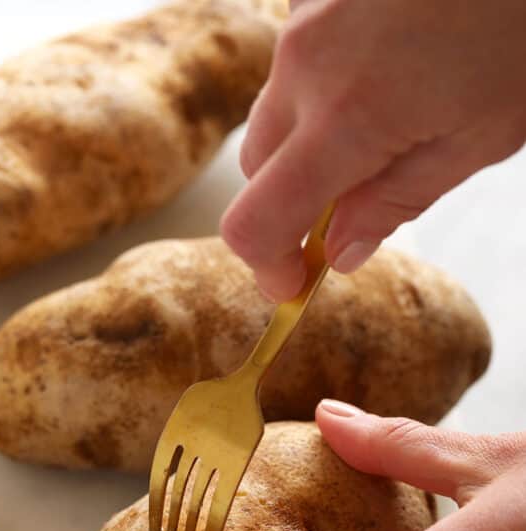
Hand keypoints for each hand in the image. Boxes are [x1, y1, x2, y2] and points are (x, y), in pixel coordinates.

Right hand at [221, 0, 525, 299]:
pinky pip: (297, 61)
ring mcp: (303, 19)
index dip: (268, 267)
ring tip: (387, 122)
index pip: (254, 224)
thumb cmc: (520, 22)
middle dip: (291, 202)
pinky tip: (385, 70)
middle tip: (353, 209)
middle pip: (257, 169)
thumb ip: (397, 202)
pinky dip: (324, 86)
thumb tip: (342, 251)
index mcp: (344, 120)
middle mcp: (304, 66)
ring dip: (309, 140)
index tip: (295, 282)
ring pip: (276, 111)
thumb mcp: (481, 137)